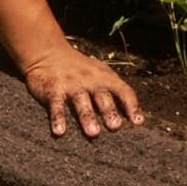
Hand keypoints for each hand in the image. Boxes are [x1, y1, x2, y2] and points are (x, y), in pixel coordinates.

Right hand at [23, 45, 143, 139]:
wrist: (48, 52)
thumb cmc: (81, 69)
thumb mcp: (100, 74)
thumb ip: (115, 91)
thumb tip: (135, 117)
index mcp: (104, 77)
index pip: (122, 90)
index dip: (131, 105)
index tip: (138, 121)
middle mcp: (90, 80)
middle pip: (102, 96)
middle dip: (109, 111)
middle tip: (115, 126)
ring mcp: (71, 84)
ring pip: (81, 101)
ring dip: (87, 116)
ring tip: (93, 133)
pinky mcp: (53, 90)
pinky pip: (56, 105)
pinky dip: (58, 118)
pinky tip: (59, 131)